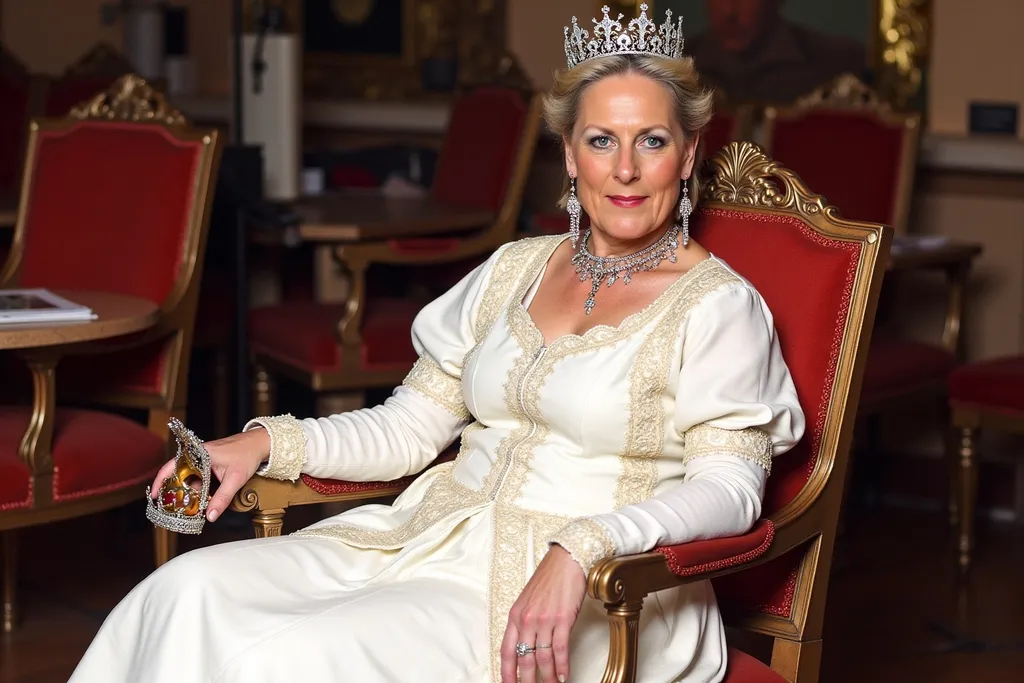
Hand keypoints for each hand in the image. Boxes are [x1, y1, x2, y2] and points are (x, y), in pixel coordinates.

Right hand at [150, 428, 270, 521]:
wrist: (260, 444)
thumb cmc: (247, 455)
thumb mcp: (235, 479)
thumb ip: (222, 499)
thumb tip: (210, 516)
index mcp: (200, 454)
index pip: (172, 466)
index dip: (160, 480)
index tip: (155, 495)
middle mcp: (199, 455)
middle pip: (180, 474)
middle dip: (176, 491)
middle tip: (173, 508)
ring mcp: (205, 459)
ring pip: (191, 477)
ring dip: (190, 491)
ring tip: (189, 507)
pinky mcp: (211, 463)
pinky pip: (200, 477)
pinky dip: (199, 488)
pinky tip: (202, 499)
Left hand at [500, 545, 585, 682]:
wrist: (566, 560)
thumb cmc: (549, 578)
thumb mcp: (528, 600)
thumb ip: (523, 622)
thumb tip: (525, 646)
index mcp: (515, 615)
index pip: (506, 651)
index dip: (506, 672)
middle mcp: (526, 619)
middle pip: (523, 659)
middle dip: (526, 681)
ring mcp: (544, 619)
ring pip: (542, 658)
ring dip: (547, 677)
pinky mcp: (562, 619)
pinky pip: (560, 649)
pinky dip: (562, 666)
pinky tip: (564, 675)